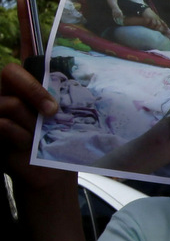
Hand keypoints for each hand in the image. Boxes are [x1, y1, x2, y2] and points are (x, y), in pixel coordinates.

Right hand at [0, 63, 77, 196]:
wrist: (50, 173)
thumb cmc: (57, 141)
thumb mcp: (63, 117)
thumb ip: (64, 98)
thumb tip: (90, 82)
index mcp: (21, 88)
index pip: (15, 69)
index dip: (30, 68)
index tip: (51, 95)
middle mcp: (4, 95)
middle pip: (8, 74)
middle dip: (34, 92)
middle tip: (52, 112)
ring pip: (11, 104)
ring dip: (31, 123)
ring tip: (36, 137)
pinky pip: (4, 124)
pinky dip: (21, 136)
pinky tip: (26, 146)